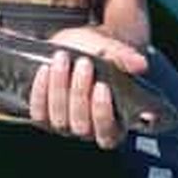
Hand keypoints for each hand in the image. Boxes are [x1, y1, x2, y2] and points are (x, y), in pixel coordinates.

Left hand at [28, 26, 147, 149]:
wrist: (74, 44)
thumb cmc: (98, 53)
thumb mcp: (112, 51)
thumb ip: (125, 58)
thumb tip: (140, 65)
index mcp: (112, 124)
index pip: (107, 134)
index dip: (102, 114)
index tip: (102, 86)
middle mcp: (86, 130)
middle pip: (81, 124)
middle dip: (80, 92)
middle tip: (84, 63)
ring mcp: (63, 125)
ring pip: (58, 118)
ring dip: (59, 87)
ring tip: (63, 59)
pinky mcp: (42, 115)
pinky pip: (38, 111)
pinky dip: (40, 90)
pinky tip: (46, 69)